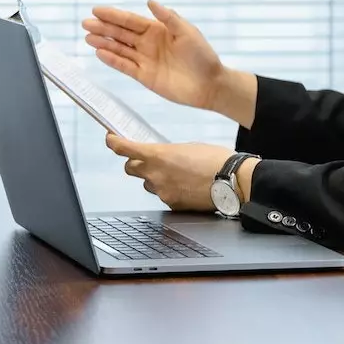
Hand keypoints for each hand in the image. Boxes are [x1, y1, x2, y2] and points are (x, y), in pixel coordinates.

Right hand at [83, 1, 250, 117]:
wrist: (210, 85)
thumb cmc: (202, 56)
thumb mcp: (187, 32)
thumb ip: (168, 18)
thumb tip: (150, 2)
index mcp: (158, 30)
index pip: (130, 21)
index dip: (113, 15)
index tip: (96, 10)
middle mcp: (148, 43)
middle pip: (121, 33)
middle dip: (103, 28)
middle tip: (85, 23)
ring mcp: (145, 60)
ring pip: (119, 49)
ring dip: (104, 43)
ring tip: (88, 38)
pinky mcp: (144, 76)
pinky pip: (124, 66)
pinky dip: (112, 60)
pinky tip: (100, 53)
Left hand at [106, 134, 234, 211]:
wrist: (232, 181)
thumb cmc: (214, 160)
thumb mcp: (186, 147)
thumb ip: (166, 153)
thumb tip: (160, 158)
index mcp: (157, 155)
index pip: (123, 148)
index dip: (113, 142)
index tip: (111, 139)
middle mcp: (154, 174)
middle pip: (130, 168)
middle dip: (136, 163)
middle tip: (147, 160)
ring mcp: (162, 191)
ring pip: (148, 184)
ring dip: (155, 178)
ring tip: (177, 175)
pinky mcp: (171, 204)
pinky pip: (163, 196)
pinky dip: (170, 191)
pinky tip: (186, 187)